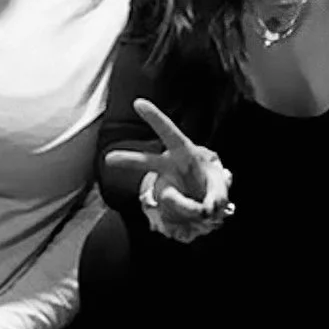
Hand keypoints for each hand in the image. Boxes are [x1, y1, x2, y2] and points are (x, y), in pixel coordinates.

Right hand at [134, 97, 233, 240]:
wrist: (207, 206)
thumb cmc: (213, 186)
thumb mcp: (220, 189)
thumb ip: (216, 197)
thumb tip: (204, 210)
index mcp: (185, 153)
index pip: (170, 133)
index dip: (155, 118)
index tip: (138, 103)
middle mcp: (169, 167)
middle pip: (146, 162)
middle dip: (128, 161)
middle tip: (108, 159)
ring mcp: (162, 185)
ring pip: (169, 201)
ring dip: (191, 212)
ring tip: (204, 212)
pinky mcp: (160, 205)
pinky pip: (171, 219)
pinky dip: (188, 225)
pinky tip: (194, 219)